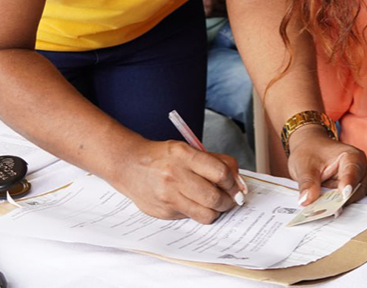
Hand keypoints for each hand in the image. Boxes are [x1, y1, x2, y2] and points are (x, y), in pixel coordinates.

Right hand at [114, 139, 245, 223]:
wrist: (128, 165)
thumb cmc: (162, 156)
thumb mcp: (187, 149)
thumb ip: (213, 162)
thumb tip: (237, 181)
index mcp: (184, 155)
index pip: (221, 173)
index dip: (234, 183)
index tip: (237, 186)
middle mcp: (175, 176)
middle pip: (215, 197)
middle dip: (229, 201)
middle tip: (231, 199)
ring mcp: (168, 197)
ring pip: (205, 214)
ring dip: (217, 211)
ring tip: (216, 204)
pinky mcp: (164, 212)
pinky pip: (191, 217)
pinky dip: (198, 212)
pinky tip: (194, 203)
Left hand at [286, 125, 366, 208]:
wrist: (310, 149)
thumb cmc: (310, 153)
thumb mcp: (304, 166)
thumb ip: (307, 184)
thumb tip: (306, 201)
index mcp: (351, 156)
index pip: (352, 171)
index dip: (348, 183)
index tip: (343, 194)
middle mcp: (361, 168)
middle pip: (358, 188)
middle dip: (346, 200)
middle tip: (334, 212)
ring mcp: (362, 180)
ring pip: (362, 196)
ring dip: (350, 206)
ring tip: (340, 215)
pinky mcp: (359, 191)